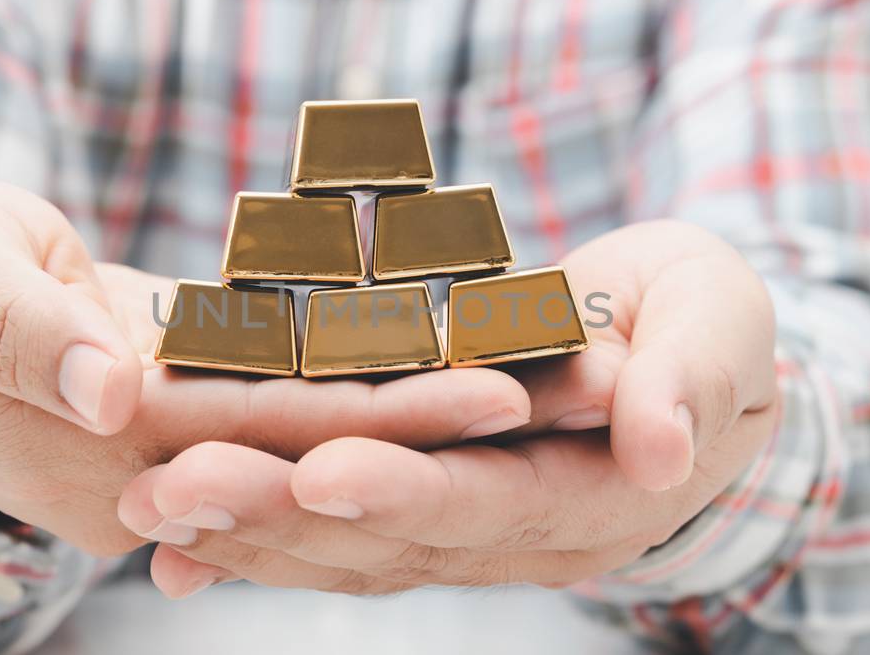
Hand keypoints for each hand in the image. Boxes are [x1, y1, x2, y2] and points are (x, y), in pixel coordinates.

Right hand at [0, 178, 534, 555]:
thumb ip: (22, 332)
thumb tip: (114, 391)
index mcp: (111, 446)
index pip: (273, 440)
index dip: (387, 422)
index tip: (496, 392)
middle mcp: (168, 466)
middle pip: (329, 448)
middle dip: (449, 424)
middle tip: (573, 385)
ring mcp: (190, 447)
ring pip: (330, 432)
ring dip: (434, 408)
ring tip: (549, 372)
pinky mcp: (204, 408)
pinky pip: (305, 399)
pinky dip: (383, 379)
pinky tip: (463, 350)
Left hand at [114, 221, 780, 594]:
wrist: (680, 350)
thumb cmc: (709, 324)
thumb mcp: (723, 328)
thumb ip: (695, 381)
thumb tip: (660, 443)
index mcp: (594, 497)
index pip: (489, 504)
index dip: (408, 490)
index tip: (322, 468)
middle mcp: (515, 536)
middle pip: (388, 538)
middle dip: (277, 514)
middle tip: (173, 488)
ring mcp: (461, 530)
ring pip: (342, 545)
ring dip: (242, 528)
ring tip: (146, 501)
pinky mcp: (419, 505)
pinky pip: (330, 531)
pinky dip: (252, 535)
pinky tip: (170, 536)